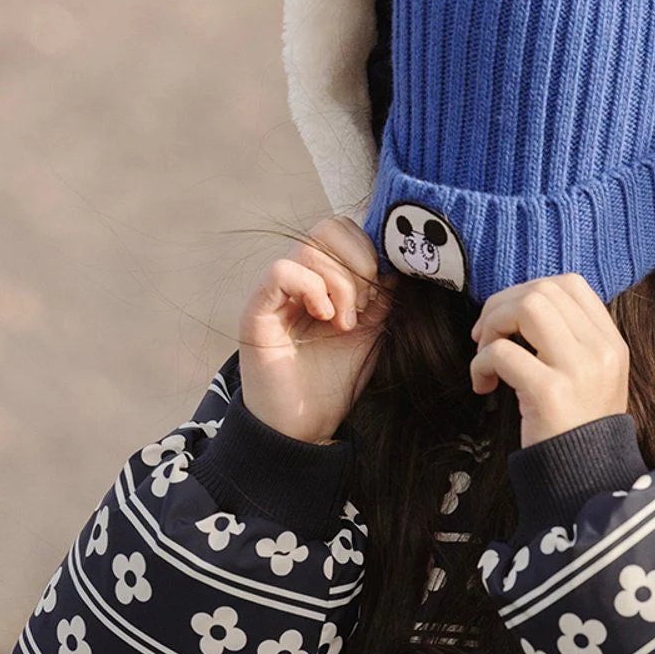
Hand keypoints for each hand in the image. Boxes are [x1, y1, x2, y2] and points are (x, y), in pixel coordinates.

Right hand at [237, 216, 390, 442]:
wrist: (304, 426)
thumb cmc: (333, 382)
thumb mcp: (371, 332)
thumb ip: (382, 295)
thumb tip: (397, 262)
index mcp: (323, 279)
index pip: (344, 230)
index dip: (368, 252)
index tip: (378, 296)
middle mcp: (298, 278)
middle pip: (328, 227)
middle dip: (358, 264)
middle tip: (362, 308)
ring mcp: (276, 292)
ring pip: (310, 249)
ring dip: (340, 286)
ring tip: (343, 324)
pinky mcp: (257, 309)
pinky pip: (282, 271)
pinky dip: (311, 289)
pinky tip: (323, 318)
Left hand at [469, 275, 629, 448]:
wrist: (588, 481)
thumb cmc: (578, 431)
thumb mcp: (590, 378)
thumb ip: (569, 342)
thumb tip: (519, 309)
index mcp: (611, 342)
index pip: (569, 284)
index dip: (528, 291)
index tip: (509, 319)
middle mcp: (600, 350)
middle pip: (542, 291)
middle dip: (501, 306)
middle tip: (485, 337)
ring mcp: (578, 370)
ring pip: (526, 308)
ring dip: (493, 325)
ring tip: (484, 356)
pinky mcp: (550, 393)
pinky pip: (502, 353)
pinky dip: (480, 363)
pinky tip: (483, 384)